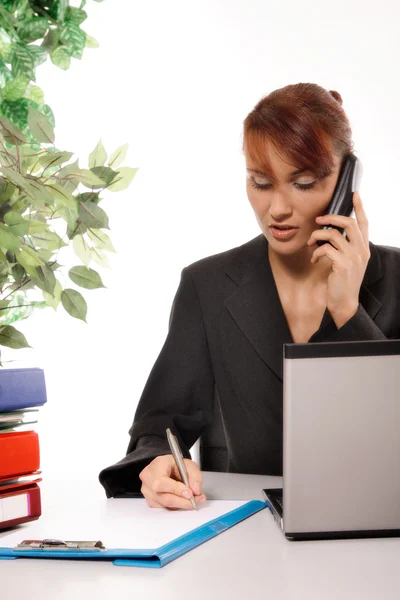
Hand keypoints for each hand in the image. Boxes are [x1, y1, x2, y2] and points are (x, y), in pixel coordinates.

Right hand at [139, 454, 205, 508]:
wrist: (167, 467)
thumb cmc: (175, 464)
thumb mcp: (189, 464)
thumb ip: (194, 476)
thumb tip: (195, 490)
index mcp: (157, 466)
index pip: (161, 482)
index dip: (176, 490)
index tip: (190, 494)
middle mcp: (148, 478)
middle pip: (162, 497)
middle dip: (182, 501)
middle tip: (195, 500)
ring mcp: (147, 490)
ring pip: (163, 504)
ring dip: (180, 505)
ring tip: (192, 500)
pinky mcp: (150, 500)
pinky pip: (163, 508)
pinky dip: (174, 506)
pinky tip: (182, 501)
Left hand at [306, 192, 370, 326]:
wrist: (344, 302)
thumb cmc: (342, 282)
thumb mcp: (347, 262)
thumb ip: (344, 247)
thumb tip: (331, 232)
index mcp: (363, 249)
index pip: (364, 224)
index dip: (359, 208)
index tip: (354, 195)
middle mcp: (361, 251)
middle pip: (349, 223)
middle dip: (331, 217)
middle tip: (319, 219)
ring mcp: (353, 258)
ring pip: (333, 234)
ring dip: (318, 236)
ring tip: (311, 243)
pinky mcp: (342, 265)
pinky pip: (325, 249)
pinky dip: (316, 252)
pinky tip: (314, 259)